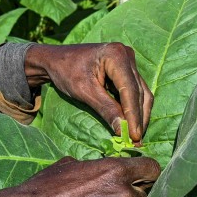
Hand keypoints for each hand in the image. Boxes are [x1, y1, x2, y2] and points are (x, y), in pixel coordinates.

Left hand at [24, 43, 152, 143]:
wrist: (56, 60)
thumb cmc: (66, 71)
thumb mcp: (84, 91)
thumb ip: (106, 109)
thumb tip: (123, 131)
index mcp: (116, 55)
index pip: (130, 89)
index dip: (133, 114)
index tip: (134, 136)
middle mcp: (126, 55)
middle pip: (139, 92)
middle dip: (138, 118)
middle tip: (136, 141)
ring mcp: (128, 61)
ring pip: (141, 93)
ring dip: (139, 115)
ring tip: (135, 137)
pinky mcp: (127, 69)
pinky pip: (135, 91)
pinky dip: (134, 108)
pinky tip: (132, 125)